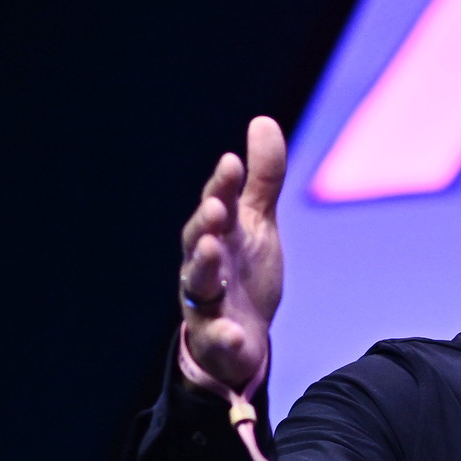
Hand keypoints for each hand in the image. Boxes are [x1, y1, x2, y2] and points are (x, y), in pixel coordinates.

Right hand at [179, 116, 286, 389]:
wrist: (241, 340)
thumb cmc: (243, 273)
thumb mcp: (257, 224)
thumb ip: (262, 179)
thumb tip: (262, 120)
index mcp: (217, 236)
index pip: (216, 206)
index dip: (222, 186)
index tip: (232, 163)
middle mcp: (204, 266)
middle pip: (198, 241)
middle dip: (205, 223)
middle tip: (217, 208)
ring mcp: (207, 303)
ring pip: (198, 284)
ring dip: (203, 266)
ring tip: (212, 250)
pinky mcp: (218, 339)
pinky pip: (218, 338)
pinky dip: (225, 336)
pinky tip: (236, 334)